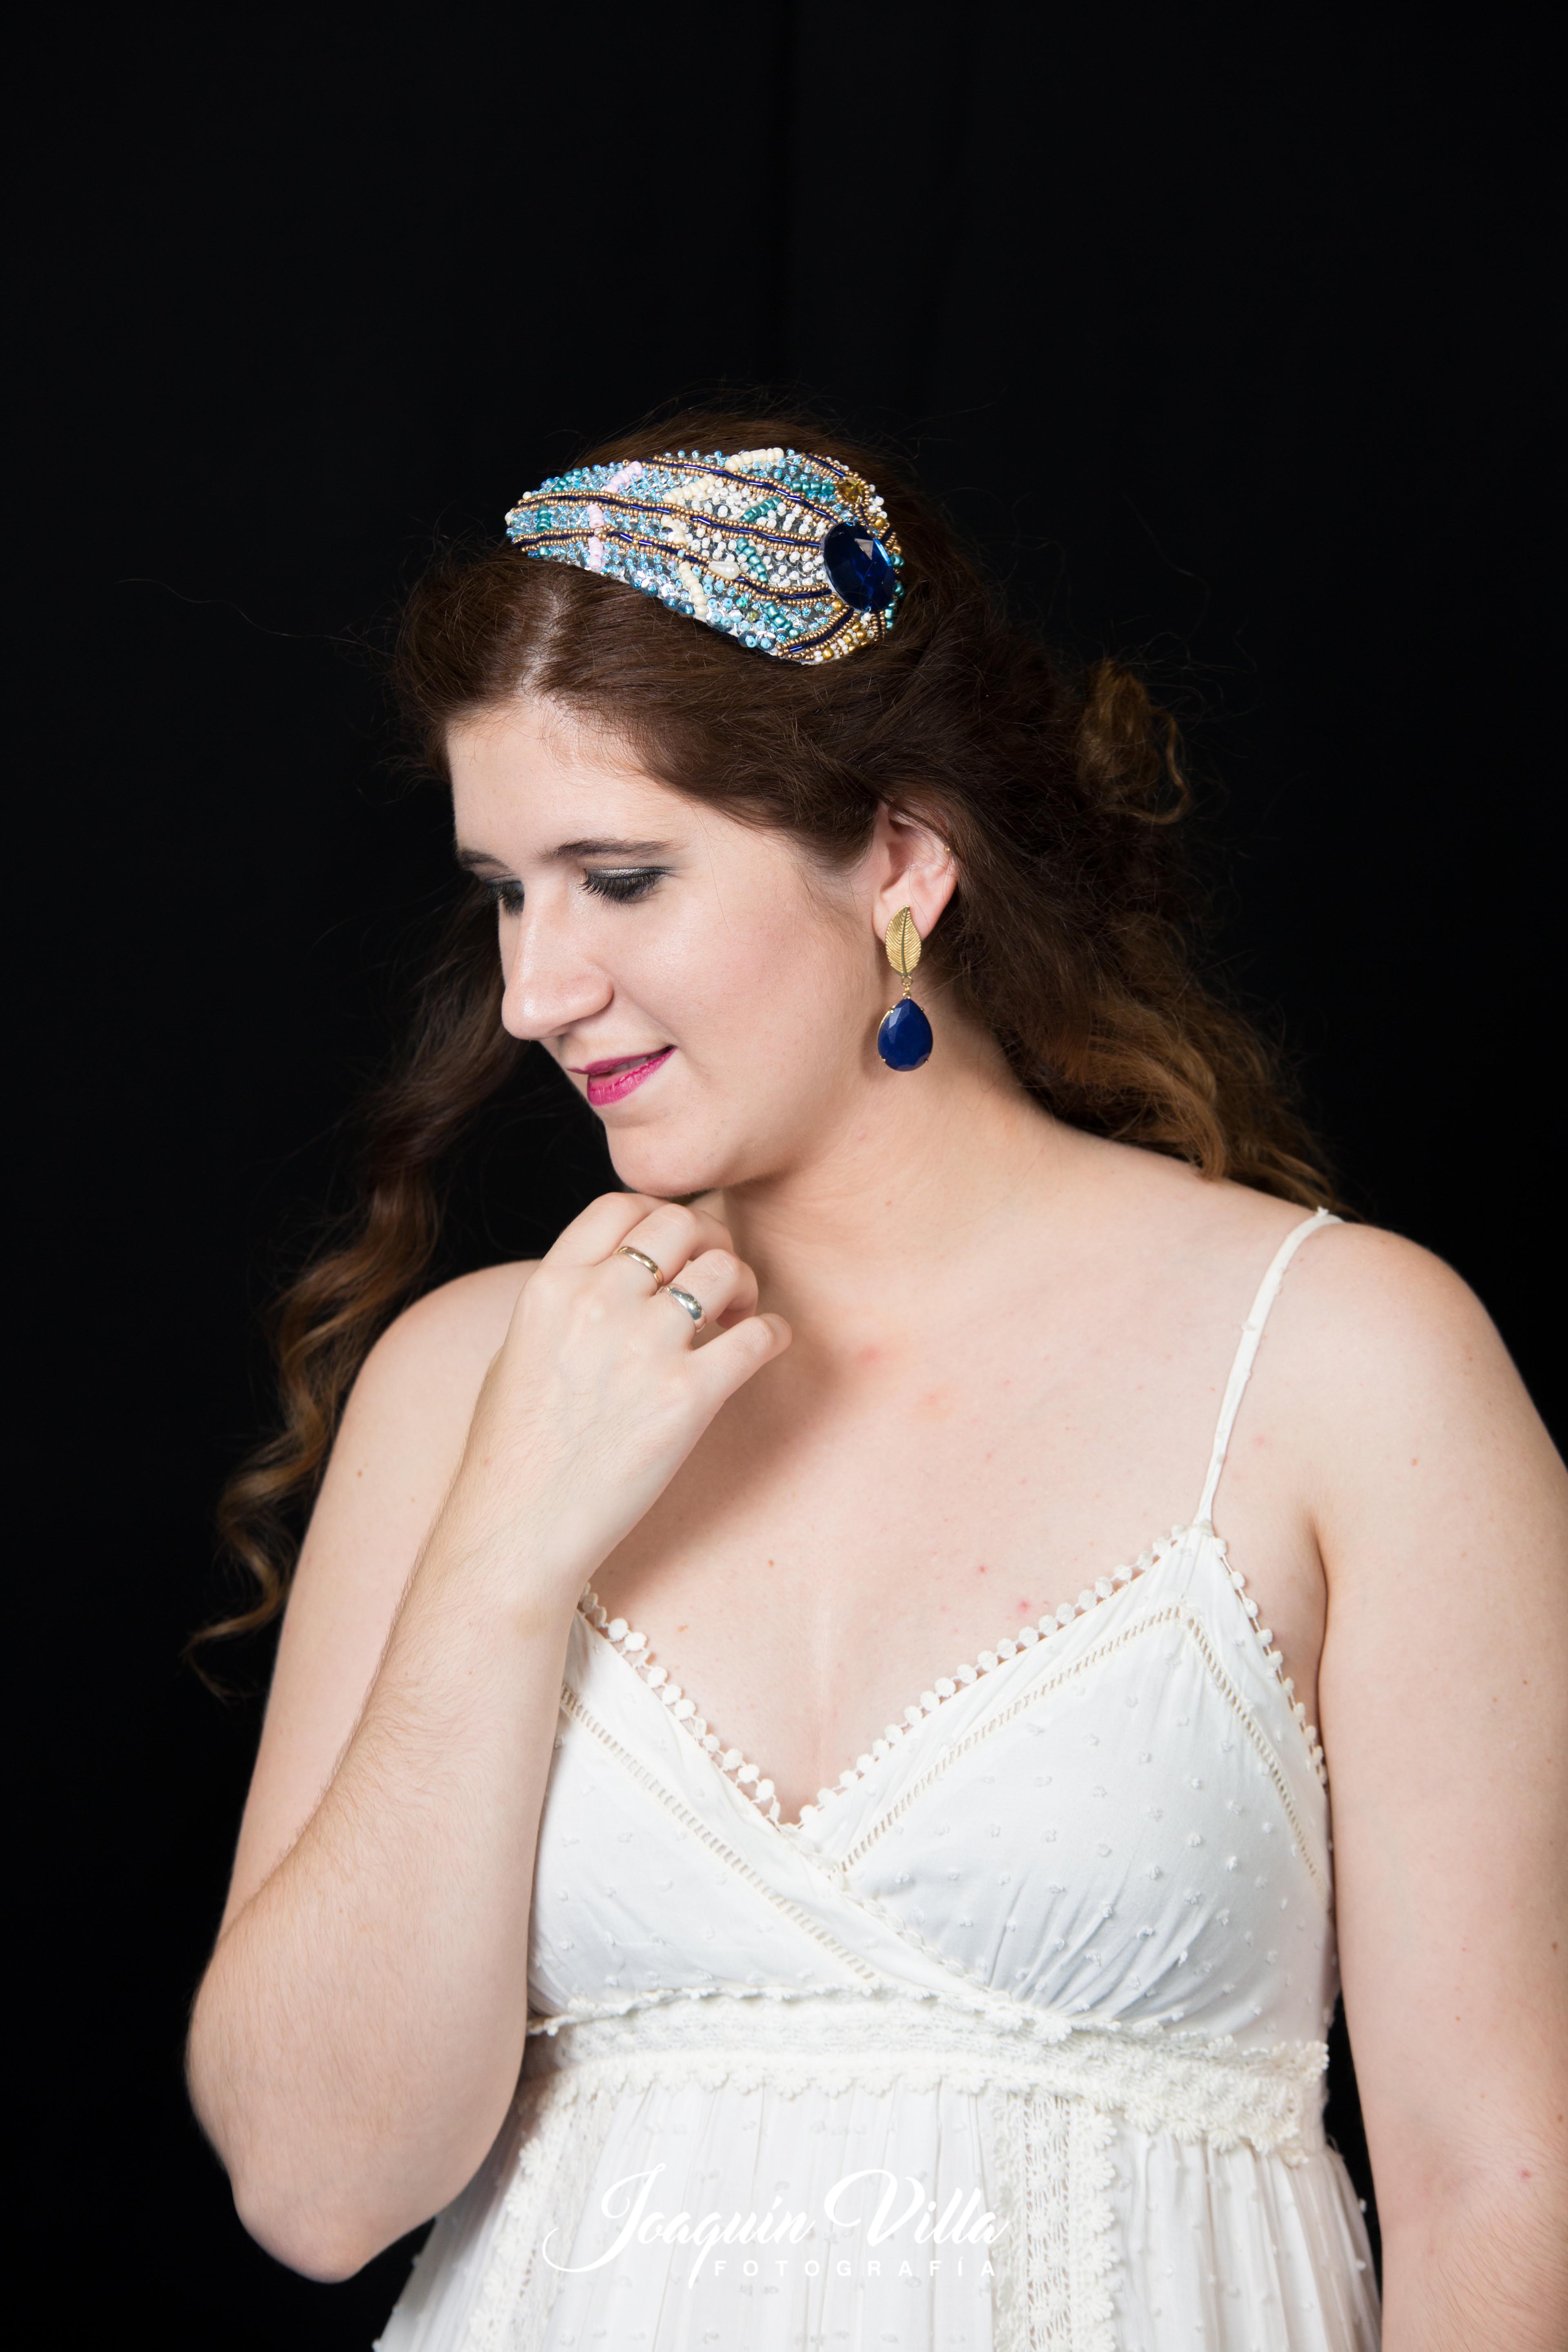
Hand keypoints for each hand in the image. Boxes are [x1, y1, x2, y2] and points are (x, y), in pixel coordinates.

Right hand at [442, 1194, 790, 1589]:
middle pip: (681, 1225)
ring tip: (738, 1315)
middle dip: (709, 1243)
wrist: (516, 1531)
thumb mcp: (519, 1352)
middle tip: (716, 1279)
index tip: (673, 1246)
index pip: (620, 1205)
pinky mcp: (687, 1397)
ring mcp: (644, 1348)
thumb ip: (566, 1305)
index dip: (658, 1214)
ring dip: (743, 1286)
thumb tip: (615, 1276)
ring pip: (724, 1271)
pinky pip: (757, 1337)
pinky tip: (765, 1346)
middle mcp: (598, 1304)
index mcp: (551, 1287)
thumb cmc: (513, 1453)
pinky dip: (772, 1334)